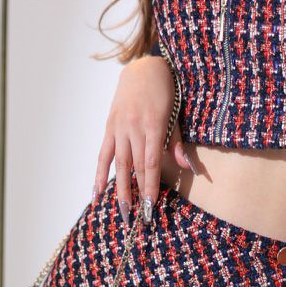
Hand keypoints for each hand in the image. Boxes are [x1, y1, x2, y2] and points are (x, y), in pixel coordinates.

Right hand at [92, 55, 196, 221]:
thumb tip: (189, 168)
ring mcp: (119, 127)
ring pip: (118, 163)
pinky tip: (97, 192)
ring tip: (121, 211)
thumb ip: (177, 142)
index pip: (151, 163)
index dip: (150, 186)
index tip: (151, 206)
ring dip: (118, 189)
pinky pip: (103, 153)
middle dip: (136, 193)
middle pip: (134, 166)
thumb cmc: (165, 91)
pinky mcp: (110, 126)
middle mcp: (133, 128)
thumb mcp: (176, 112)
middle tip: (137, 218)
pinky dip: (99, 173)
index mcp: (153, 125)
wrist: (143, 68)